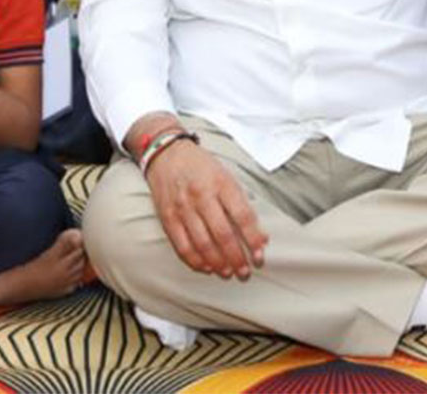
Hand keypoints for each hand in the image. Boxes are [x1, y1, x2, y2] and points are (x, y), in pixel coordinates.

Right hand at [145, 138, 267, 279]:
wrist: (166, 153)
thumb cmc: (201, 166)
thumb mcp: (226, 175)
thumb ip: (241, 203)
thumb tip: (259, 236)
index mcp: (221, 183)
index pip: (242, 216)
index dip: (253, 239)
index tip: (260, 255)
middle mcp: (202, 195)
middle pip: (223, 234)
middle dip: (236, 258)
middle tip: (245, 272)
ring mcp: (183, 208)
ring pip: (203, 244)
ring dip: (218, 263)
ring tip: (228, 273)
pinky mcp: (168, 217)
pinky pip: (182, 246)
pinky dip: (195, 261)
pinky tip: (207, 267)